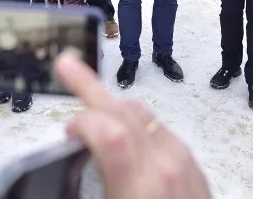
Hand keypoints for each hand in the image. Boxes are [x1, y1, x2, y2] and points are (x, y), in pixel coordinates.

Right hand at [55, 52, 211, 198]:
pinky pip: (159, 131)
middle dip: (90, 85)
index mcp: (139, 187)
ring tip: (89, 103)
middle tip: (67, 66)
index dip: (80, 120)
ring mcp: (182, 163)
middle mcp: (164, 167)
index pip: (107, 128)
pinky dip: (135, 125)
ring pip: (143, 116)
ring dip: (113, 106)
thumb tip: (60, 180)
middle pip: (125, 109)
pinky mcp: (192, 166)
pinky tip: (122, 133)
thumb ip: (84, 189)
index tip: (66, 131)